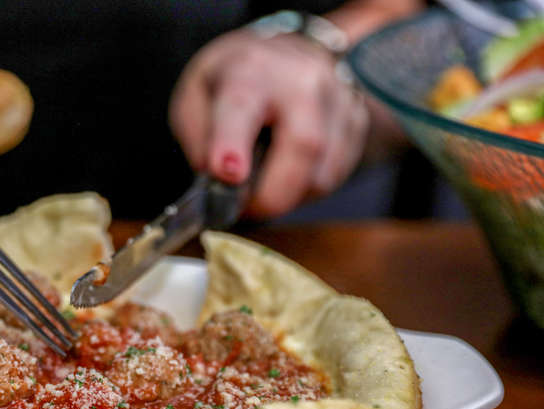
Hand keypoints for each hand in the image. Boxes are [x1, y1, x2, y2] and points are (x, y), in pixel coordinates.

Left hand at [170, 29, 368, 217]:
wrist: (284, 54)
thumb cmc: (233, 82)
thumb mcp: (195, 98)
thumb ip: (199, 140)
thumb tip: (218, 181)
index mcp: (249, 70)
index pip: (242, 107)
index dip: (233, 144)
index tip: (227, 173)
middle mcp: (301, 79)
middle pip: (303, 145)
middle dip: (272, 195)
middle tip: (247, 210)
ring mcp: (337, 98)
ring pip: (322, 173)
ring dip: (289, 196)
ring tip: (266, 183)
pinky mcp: (357, 122)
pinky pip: (335, 175)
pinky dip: (307, 189)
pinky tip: (289, 172)